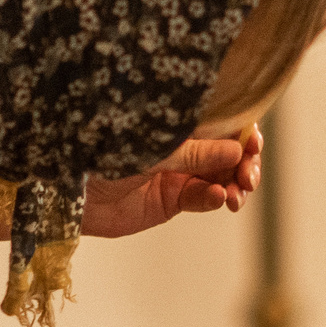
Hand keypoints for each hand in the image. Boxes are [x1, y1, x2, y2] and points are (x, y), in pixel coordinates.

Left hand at [82, 128, 262, 237]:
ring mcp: (178, 174)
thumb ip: (195, 152)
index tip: (254, 145)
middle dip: (245, 164)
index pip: (222, 125)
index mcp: (179, 124)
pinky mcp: (171, 201)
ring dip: (235, 185)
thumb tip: (236, 149)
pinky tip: (219, 197)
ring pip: (221, 178)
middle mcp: (183, 147)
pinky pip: (202, 199)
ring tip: (236, 195)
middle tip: (249, 177)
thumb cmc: (104, 154)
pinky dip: (213, 199)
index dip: (243, 134)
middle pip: (228, 154)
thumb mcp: (154, 150)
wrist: (72, 190)